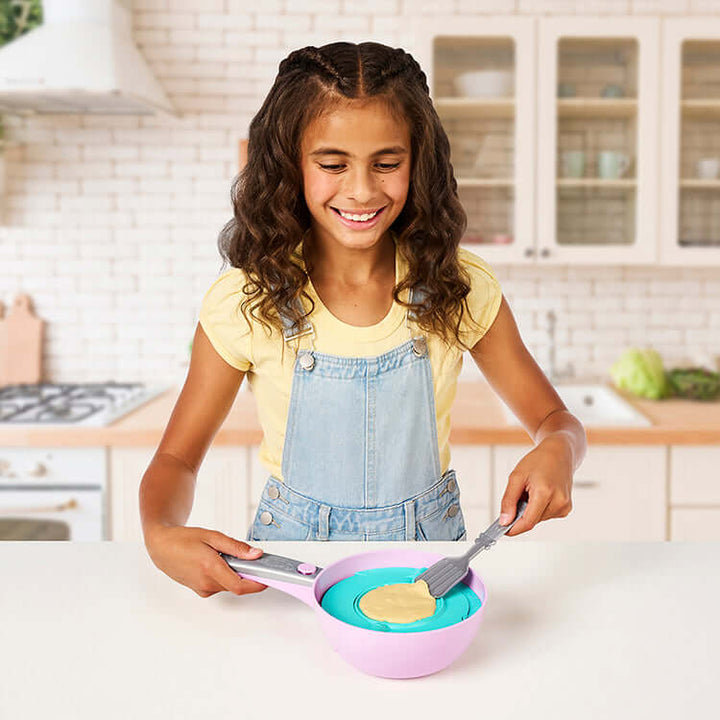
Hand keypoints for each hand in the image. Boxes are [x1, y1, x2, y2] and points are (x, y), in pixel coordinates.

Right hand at [145, 525, 267, 597]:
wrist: (161, 547)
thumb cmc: (183, 539)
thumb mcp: (212, 536)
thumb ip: (236, 547)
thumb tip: (256, 554)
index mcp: (210, 568)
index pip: (240, 586)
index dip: (257, 584)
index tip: (268, 578)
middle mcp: (206, 583)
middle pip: (236, 586)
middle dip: (247, 575)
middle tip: (249, 559)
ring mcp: (202, 589)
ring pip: (228, 586)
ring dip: (234, 574)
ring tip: (224, 556)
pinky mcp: (200, 590)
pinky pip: (219, 586)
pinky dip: (224, 576)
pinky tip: (216, 563)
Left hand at [498, 433, 573, 535]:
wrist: (559, 453)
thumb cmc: (538, 461)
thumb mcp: (516, 476)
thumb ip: (509, 500)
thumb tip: (505, 521)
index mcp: (545, 492)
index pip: (527, 522)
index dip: (513, 528)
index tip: (502, 529)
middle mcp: (559, 502)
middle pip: (532, 521)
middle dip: (520, 514)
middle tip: (518, 496)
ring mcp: (565, 506)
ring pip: (538, 519)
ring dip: (529, 510)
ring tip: (531, 491)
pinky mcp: (566, 508)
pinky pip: (545, 515)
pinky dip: (538, 508)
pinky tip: (540, 494)